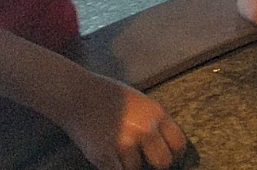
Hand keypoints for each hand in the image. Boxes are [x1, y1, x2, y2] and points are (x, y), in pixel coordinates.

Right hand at [58, 74, 186, 169]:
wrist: (77, 94)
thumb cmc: (109, 96)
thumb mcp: (142, 102)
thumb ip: (155, 122)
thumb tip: (166, 145)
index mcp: (156, 113)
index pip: (178, 144)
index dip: (174, 154)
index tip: (168, 157)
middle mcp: (145, 128)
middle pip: (163, 162)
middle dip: (154, 163)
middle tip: (143, 159)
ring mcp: (125, 142)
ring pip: (135, 169)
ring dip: (127, 164)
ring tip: (116, 147)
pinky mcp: (105, 155)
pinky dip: (114, 168)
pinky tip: (109, 158)